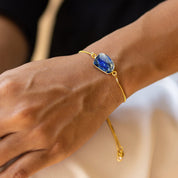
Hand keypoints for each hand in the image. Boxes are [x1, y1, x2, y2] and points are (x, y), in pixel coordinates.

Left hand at [0, 54, 121, 176]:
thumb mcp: (25, 74)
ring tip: (2, 155)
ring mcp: (39, 133)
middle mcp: (20, 113)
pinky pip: (19, 173)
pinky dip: (8, 176)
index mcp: (6, 89)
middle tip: (0, 139)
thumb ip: (2, 95)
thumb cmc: (62, 74)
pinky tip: (6, 172)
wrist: (96, 78)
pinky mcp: (56, 148)